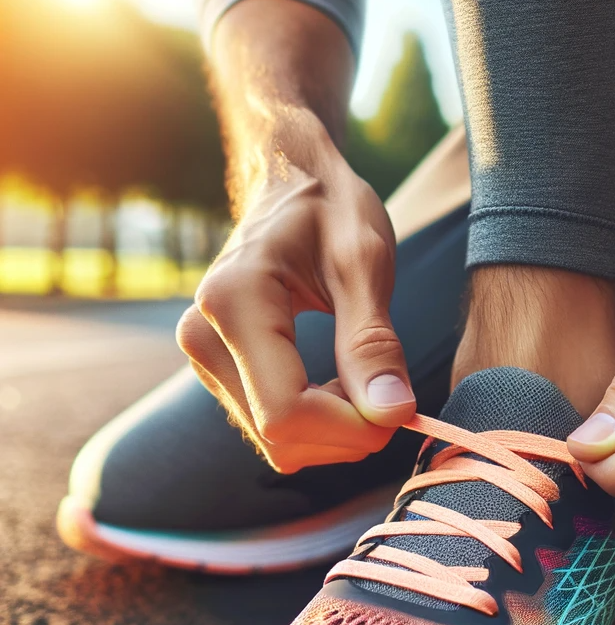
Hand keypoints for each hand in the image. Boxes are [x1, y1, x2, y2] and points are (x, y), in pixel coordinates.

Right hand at [176, 114, 414, 472]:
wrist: (289, 181)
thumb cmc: (330, 208)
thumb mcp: (364, 261)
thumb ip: (373, 340)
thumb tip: (393, 414)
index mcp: (234, 302)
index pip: (287, 412)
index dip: (352, 429)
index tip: (402, 408)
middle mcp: (203, 337)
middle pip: (280, 437)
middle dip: (347, 433)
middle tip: (391, 390)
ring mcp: (203, 358)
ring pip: (275, 443)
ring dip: (334, 431)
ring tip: (366, 377)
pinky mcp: (218, 371)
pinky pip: (270, 428)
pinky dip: (317, 424)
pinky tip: (340, 383)